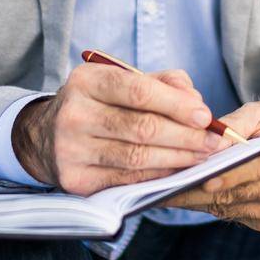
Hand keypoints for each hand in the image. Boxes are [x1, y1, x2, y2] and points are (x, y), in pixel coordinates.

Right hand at [12, 64, 222, 195]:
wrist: (47, 136)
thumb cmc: (99, 103)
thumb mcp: (124, 80)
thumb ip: (164, 83)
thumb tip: (195, 101)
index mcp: (86, 81)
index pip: (138, 91)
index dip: (177, 105)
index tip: (206, 116)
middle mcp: (74, 114)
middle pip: (142, 128)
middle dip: (185, 136)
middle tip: (213, 142)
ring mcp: (71, 150)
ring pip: (137, 158)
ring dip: (177, 159)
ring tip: (201, 156)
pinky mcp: (75, 180)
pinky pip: (127, 179)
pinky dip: (157, 175)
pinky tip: (176, 169)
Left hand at [167, 99, 259, 232]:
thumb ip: (236, 123)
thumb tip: (205, 140)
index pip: (248, 171)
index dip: (218, 177)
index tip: (188, 178)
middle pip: (231, 195)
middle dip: (192, 191)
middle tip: (158, 185)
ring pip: (227, 208)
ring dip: (196, 200)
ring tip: (165, 190)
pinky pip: (234, 215)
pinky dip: (213, 204)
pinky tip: (192, 194)